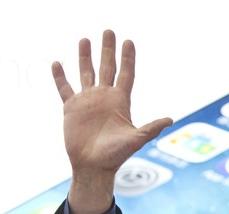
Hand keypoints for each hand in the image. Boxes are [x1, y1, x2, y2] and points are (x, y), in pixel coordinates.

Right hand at [51, 29, 172, 213]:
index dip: (128, 58)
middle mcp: (105, 98)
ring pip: (86, 73)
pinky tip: (57, 63)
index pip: (126, 74)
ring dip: (85, 57)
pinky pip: (64, 88)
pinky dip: (60, 76)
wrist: (93, 167)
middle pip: (107, 67)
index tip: (128, 41)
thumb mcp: (135, 140)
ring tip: (85, 39)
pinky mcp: (71, 108)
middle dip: (108, 49)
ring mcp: (88, 102)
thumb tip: (171, 120)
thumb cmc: (115, 156)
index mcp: (120, 102)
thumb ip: (151, 128)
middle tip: (108, 31)